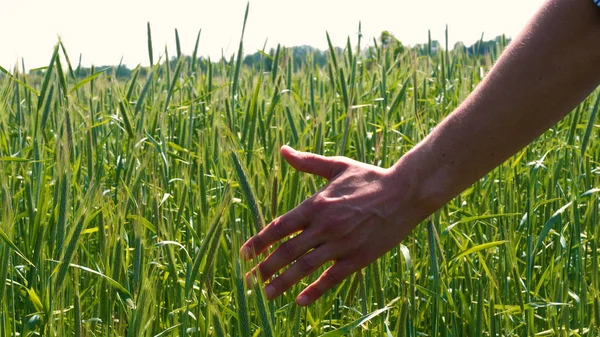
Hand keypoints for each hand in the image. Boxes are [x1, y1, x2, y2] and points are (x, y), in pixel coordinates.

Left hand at [240, 145, 426, 305]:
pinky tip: (300, 301)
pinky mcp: (358, 258)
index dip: (259, 242)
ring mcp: (341, 244)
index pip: (279, 227)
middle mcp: (324, 226)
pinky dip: (315, 290)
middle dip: (265, 268)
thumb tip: (283, 150)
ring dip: (282, 283)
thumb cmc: (370, 177)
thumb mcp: (337, 166)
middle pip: (286, 252)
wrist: (405, 193)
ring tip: (266, 295)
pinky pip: (331, 278)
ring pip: (305, 268)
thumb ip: (307, 163)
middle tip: (249, 281)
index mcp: (316, 204)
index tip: (244, 254)